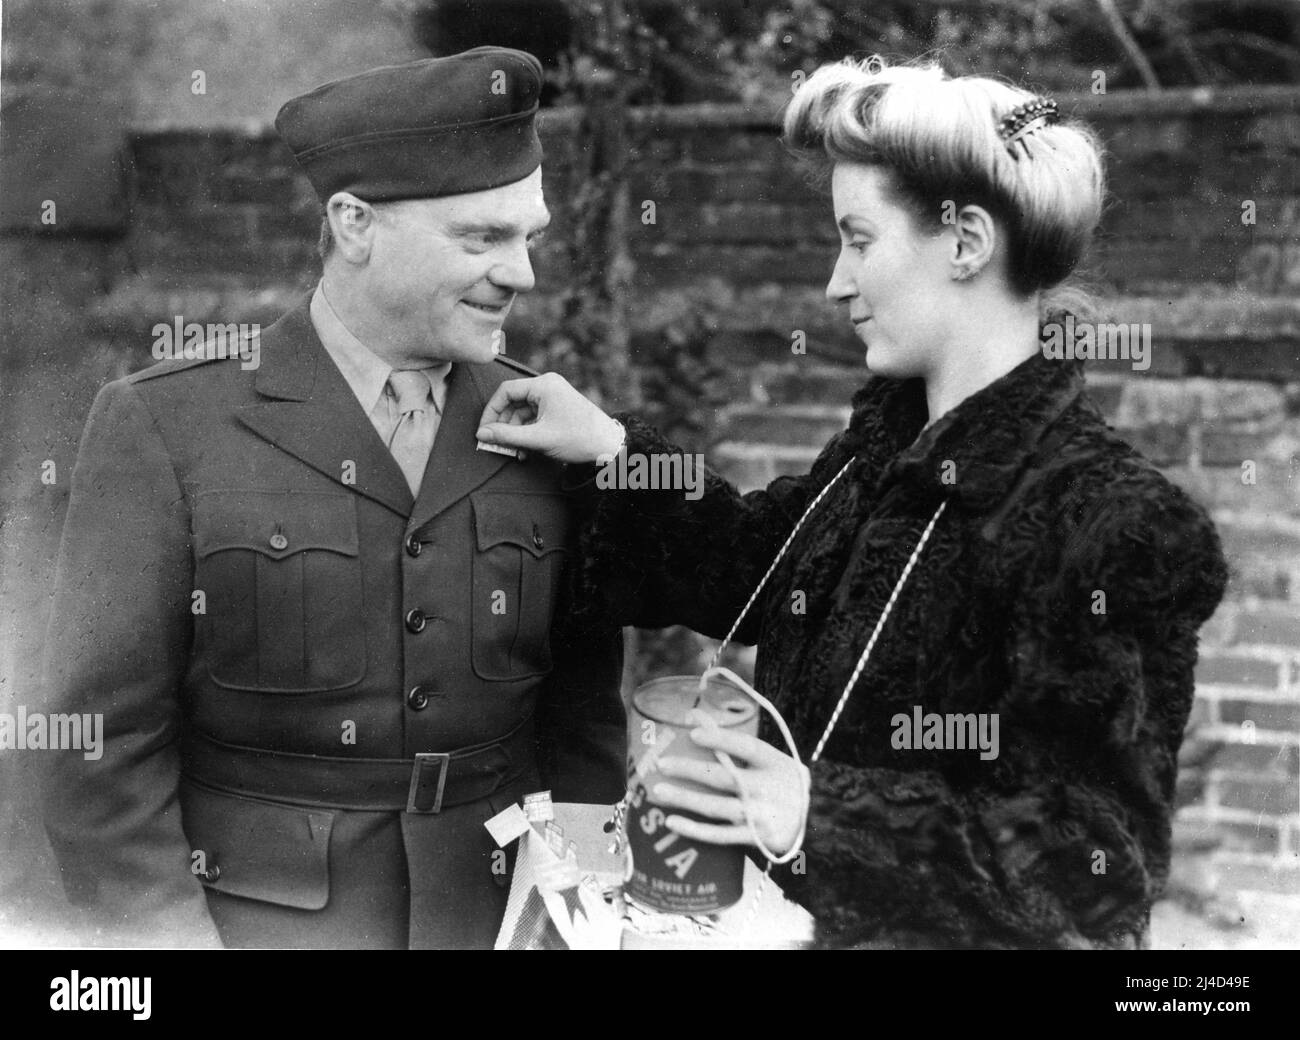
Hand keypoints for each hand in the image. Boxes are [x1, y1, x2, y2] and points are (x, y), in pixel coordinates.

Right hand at [476, 373, 624, 464]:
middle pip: (513, 402)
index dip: (491, 412)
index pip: (506, 391)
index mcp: (544, 385)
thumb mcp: (539, 438)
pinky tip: (524, 451)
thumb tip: (482, 435)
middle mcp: (548, 386)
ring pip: (522, 412)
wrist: (609, 446)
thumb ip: (507, 436)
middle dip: (503, 425)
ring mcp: (553, 397)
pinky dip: (526, 433)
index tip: (484, 431)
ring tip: (512, 452)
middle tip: (495, 444)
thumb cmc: (579, 438)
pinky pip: (533, 418)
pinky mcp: (557, 409)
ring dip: (515, 432)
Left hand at [651, 709, 808, 857]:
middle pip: (724, 778)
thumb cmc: (778, 781)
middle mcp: (767, 788)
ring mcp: (761, 815)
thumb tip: (691, 716)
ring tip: (659, 792)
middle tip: (661, 764)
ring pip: (717, 807)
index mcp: (773, 762)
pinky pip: (720, 835)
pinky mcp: (755, 838)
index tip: (693, 733)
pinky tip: (673, 822)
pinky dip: (695, 830)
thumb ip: (730, 740)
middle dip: (690, 770)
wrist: (813, 821)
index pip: (746, 747)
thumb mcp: (766, 759)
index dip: (720, 740)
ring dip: (685, 799)